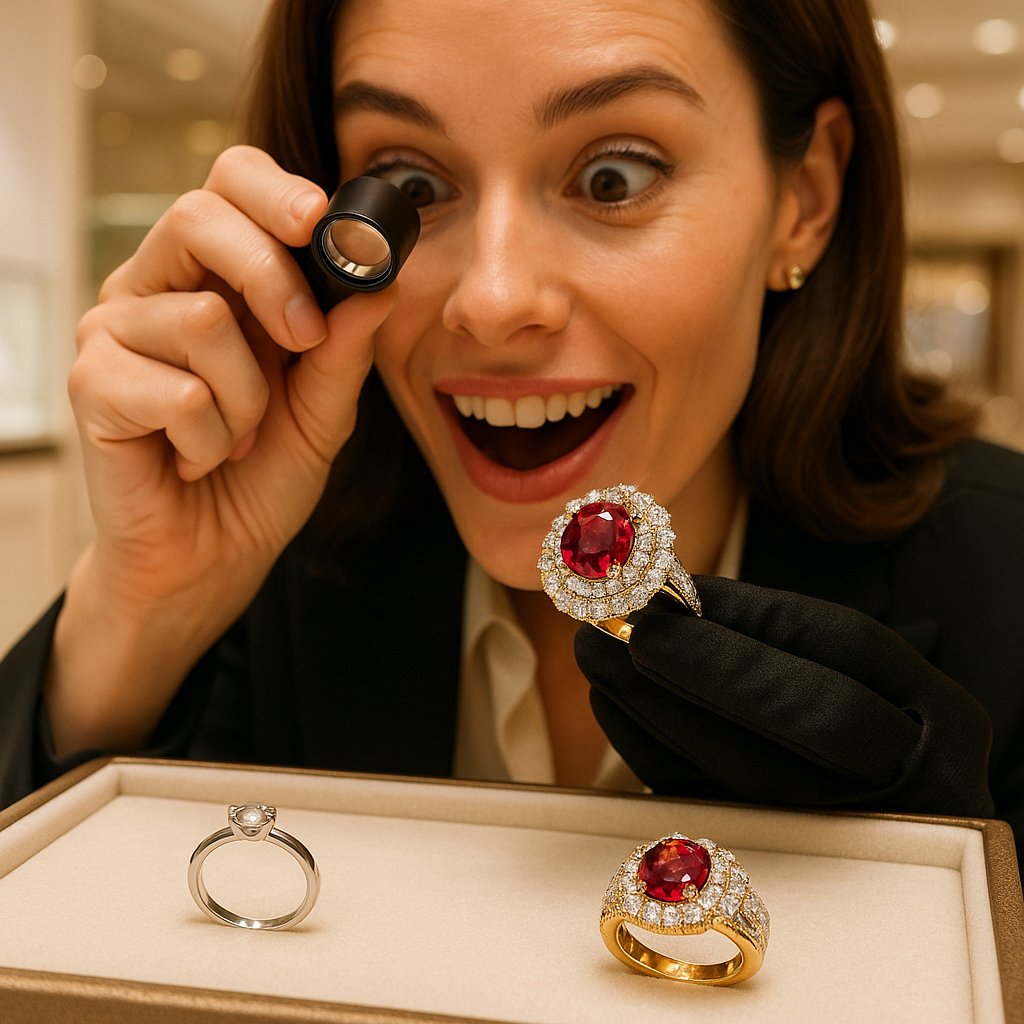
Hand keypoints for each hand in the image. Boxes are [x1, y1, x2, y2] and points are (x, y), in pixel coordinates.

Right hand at [48, 147, 397, 753]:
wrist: (210, 557)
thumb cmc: (260, 478)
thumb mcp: (322, 413)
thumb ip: (344, 350)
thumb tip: (379, 284)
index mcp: (214, 278)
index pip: (228, 184)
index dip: (275, 191)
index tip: (322, 224)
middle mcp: (156, 288)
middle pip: (199, 217)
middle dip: (272, 281)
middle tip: (302, 344)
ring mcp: (114, 331)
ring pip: (203, 321)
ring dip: (247, 400)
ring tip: (235, 438)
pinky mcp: (91, 383)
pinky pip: (177, 390)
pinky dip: (210, 438)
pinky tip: (196, 460)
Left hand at [577, 576, 993, 816]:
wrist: (898, 810)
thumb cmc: (862, 716)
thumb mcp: (848, 671)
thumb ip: (769, 634)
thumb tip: (662, 595)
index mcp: (942, 713)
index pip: (846, 647)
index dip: (745, 617)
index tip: (660, 592)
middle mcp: (919, 778)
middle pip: (806, 714)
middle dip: (699, 663)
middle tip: (614, 625)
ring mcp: (858, 837)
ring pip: (748, 770)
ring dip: (654, 705)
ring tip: (596, 652)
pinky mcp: (794, 866)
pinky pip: (713, 806)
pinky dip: (653, 752)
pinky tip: (613, 704)